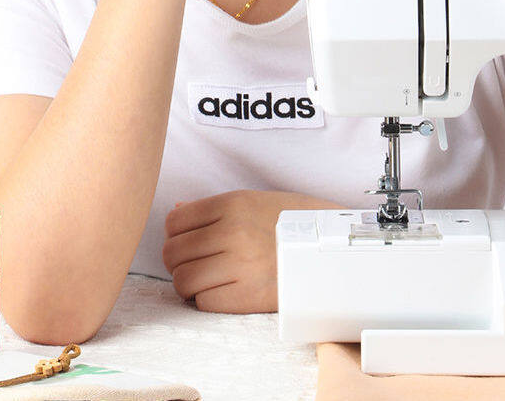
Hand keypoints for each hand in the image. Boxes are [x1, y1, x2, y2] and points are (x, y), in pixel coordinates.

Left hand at [162, 189, 342, 312]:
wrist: (331, 250)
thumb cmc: (292, 223)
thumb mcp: (255, 201)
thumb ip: (213, 208)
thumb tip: (177, 210)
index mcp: (233, 204)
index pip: (175, 221)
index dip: (176, 233)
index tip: (188, 240)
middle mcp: (232, 231)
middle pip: (173, 252)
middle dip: (179, 260)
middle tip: (198, 262)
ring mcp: (239, 264)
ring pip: (183, 280)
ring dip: (190, 283)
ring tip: (208, 279)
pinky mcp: (246, 295)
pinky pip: (203, 302)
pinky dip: (207, 299)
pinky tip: (225, 290)